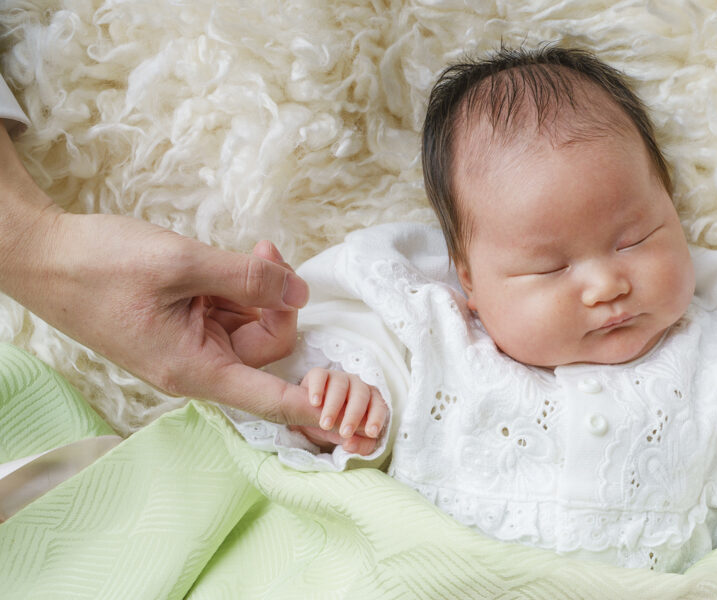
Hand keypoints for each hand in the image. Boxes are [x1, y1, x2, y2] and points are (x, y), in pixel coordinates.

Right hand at [3, 209, 323, 425]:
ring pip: (253, 327)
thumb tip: (300, 295)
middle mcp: (195, 364)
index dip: (313, 407)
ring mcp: (189, 344)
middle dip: (279, 302)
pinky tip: (235, 261)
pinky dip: (241, 288)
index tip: (350, 417)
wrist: (42, 254)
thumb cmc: (99, 265)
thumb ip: (246, 281)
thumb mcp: (181, 265)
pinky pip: (231, 312)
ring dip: (260, 290)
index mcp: (193, 368)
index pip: (269, 398)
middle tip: (267, 256)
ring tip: (251, 252)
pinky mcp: (184, 324)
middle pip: (269, 349)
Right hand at [300, 368, 388, 454]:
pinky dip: (317, 388)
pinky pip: (320, 376)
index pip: (379, 407)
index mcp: (372, 400)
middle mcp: (358, 385)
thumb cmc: (341, 425)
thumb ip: (360, 445)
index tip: (371, 433)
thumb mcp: (353, 439)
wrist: (313, 416)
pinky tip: (315, 402)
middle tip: (345, 433)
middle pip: (361, 395)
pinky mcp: (320, 374)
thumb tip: (350, 444)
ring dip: (333, 406)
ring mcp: (339, 377)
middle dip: (354, 415)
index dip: (377, 419)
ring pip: (340, 386)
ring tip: (325, 424)